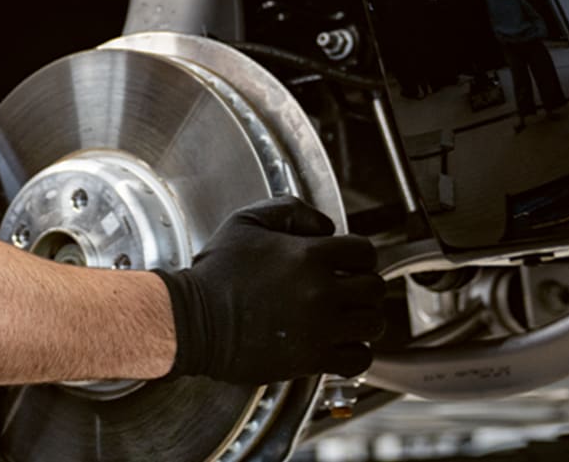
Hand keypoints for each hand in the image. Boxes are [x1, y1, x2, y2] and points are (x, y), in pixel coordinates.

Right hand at [152, 196, 386, 383]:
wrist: (193, 320)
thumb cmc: (215, 274)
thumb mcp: (244, 222)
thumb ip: (290, 210)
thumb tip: (325, 226)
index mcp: (309, 255)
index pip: (364, 252)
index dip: (357, 256)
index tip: (347, 264)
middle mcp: (321, 291)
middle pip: (374, 288)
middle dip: (362, 287)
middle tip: (345, 290)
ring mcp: (320, 328)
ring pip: (372, 323)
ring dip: (362, 319)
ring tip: (343, 317)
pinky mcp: (312, 358)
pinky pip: (359, 358)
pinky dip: (355, 352)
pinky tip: (338, 343)